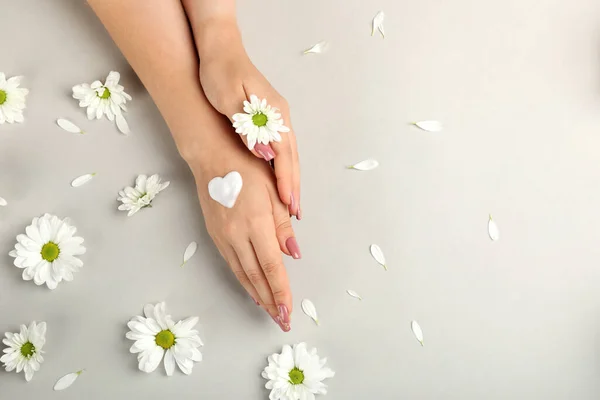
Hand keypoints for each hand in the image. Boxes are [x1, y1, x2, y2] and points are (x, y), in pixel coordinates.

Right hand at [185, 115, 300, 331]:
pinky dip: (244, 281)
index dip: (280, 291)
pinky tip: (252, 289)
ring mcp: (223, 237)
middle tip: (282, 321)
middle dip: (270, 301)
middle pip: (256, 277)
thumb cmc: (247, 168)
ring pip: (242, 274)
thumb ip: (283, 227)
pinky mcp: (215, 236)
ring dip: (257, 295)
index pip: (272, 266)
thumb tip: (293, 254)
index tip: (288, 310)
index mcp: (256, 223)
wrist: (212, 157)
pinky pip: (232, 264)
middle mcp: (238, 235)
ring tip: (270, 312)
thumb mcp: (273, 193)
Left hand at [196, 23, 300, 219]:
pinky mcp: (269, 117)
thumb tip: (266, 155)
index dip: (286, 181)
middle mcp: (280, 117)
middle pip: (292, 158)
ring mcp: (276, 117)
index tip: (288, 204)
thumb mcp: (229, 99)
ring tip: (291, 204)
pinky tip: (280, 179)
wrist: (219, 48)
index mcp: (273, 114)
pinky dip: (283, 167)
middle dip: (294, 186)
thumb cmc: (220, 72)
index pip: (284, 155)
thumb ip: (247, 127)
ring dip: (291, 179)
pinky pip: (281, 149)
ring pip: (289, 155)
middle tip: (295, 213)